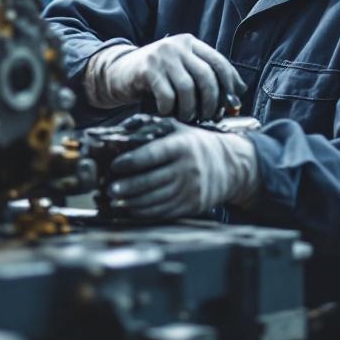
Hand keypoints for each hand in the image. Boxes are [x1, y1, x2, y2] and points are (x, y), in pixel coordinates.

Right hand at [97, 34, 245, 120]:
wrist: (118, 72)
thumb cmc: (156, 77)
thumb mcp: (183, 72)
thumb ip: (206, 80)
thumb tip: (238, 97)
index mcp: (191, 43)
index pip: (220, 63)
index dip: (230, 86)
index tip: (232, 105)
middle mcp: (178, 46)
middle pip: (207, 76)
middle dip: (212, 102)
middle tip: (209, 117)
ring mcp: (162, 56)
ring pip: (188, 88)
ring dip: (191, 109)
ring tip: (188, 118)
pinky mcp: (147, 69)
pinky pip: (167, 95)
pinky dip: (170, 110)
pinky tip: (167, 113)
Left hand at [107, 121, 257, 218]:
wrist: (230, 166)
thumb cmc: (196, 144)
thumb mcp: (178, 129)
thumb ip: (152, 128)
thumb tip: (120, 131)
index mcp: (182, 146)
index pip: (152, 154)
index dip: (131, 161)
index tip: (115, 165)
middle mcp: (187, 169)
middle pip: (151, 181)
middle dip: (127, 186)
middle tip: (109, 188)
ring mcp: (190, 190)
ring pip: (155, 199)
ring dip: (132, 201)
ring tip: (115, 199)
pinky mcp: (192, 206)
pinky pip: (164, 211)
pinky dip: (145, 212)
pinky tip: (132, 207)